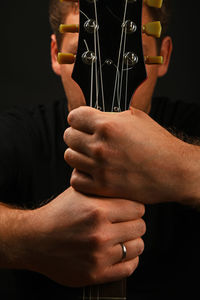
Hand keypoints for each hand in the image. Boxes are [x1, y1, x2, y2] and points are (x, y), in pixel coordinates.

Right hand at [21, 187, 144, 286]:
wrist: (35, 240)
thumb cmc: (58, 214)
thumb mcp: (78, 192)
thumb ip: (101, 188)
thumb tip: (124, 182)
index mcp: (97, 210)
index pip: (138, 208)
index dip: (134, 207)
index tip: (128, 209)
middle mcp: (100, 233)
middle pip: (140, 226)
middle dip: (133, 223)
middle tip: (124, 223)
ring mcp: (99, 256)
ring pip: (138, 246)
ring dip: (132, 241)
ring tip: (122, 237)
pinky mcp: (96, 274)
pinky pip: (129, 267)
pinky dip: (129, 259)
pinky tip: (119, 252)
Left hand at [64, 106, 190, 203]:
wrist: (173, 171)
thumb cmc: (159, 144)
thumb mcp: (137, 118)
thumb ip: (112, 115)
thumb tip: (96, 115)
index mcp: (108, 125)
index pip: (74, 116)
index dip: (78, 119)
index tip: (82, 123)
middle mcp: (100, 145)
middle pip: (68, 136)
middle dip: (76, 135)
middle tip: (85, 139)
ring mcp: (100, 167)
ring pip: (69, 157)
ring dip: (77, 154)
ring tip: (88, 156)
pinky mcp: (103, 187)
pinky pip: (76, 179)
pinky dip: (80, 175)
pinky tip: (90, 172)